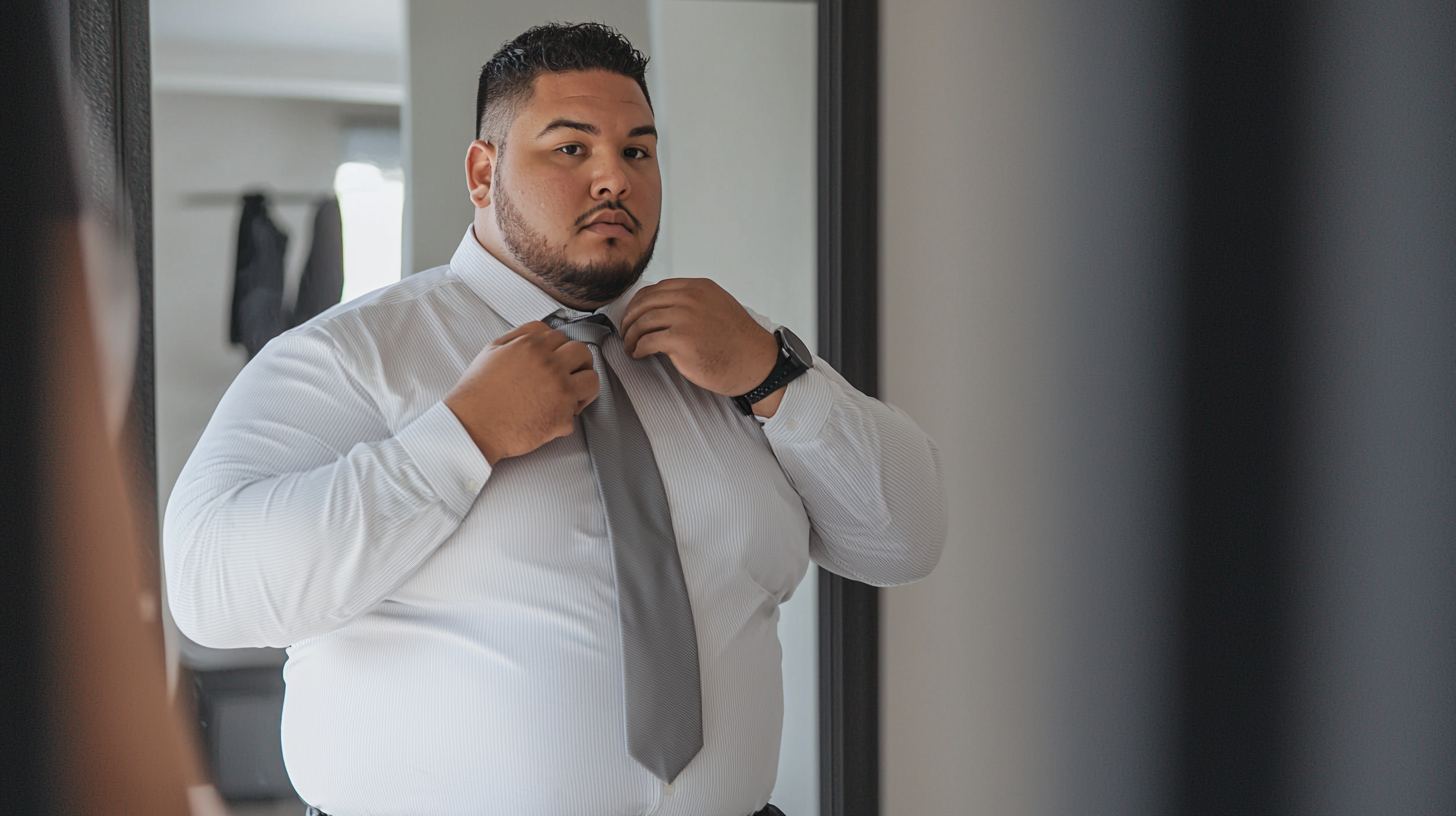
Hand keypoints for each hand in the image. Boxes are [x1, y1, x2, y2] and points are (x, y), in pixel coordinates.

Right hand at [444, 322, 598, 464]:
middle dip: (579, 362)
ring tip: (573, 395)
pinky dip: (567, 416)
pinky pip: (577, 412)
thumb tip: (540, 335)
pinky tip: (552, 417)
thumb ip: (519, 336)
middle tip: (571, 374)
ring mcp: (559, 390)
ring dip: (584, 386)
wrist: (473, 426)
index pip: (560, 336)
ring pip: (592, 379)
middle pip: (582, 352)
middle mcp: (549, 365)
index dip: (558, 349)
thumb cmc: (478, 393)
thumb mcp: (492, 350)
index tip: (556, 359)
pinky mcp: (562, 416)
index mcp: (532, 346)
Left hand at [620, 279, 783, 414]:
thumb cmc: (739, 342)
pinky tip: (638, 354)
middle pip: (645, 303)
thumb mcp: (718, 306)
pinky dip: (637, 349)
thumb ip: (694, 303)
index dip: (639, 303)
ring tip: (631, 346)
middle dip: (630, 319)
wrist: (755, 362)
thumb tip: (666, 309)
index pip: (656, 289)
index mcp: (698, 287)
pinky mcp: (680, 340)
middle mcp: (690, 298)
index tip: (634, 315)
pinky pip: (647, 341)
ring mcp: (685, 318)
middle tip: (626, 332)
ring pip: (642, 322)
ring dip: (631, 336)